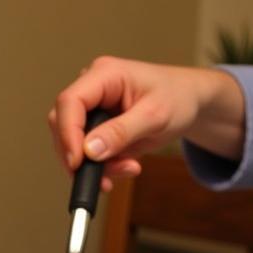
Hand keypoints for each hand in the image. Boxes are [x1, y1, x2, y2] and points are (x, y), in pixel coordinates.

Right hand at [48, 56, 244, 187]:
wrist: (189, 102)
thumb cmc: (177, 98)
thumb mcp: (154, 116)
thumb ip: (121, 133)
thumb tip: (89, 151)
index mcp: (104, 75)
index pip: (69, 102)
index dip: (67, 134)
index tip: (77, 163)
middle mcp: (92, 89)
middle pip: (62, 124)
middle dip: (80, 156)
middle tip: (104, 178)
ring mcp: (93, 109)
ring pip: (73, 143)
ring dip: (95, 165)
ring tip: (127, 169)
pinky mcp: (97, 127)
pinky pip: (87, 152)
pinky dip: (103, 167)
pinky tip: (126, 167)